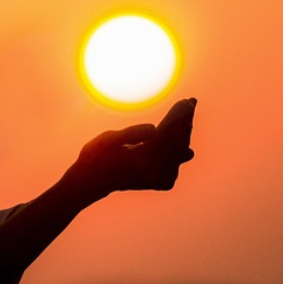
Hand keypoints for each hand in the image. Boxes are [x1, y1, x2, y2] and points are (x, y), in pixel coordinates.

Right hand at [66, 98, 195, 199]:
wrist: (92, 181)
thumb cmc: (96, 156)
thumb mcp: (108, 140)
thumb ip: (131, 134)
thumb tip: (154, 130)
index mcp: (141, 161)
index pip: (167, 134)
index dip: (177, 116)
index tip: (187, 101)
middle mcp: (154, 173)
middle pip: (177, 142)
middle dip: (184, 121)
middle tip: (191, 102)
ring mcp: (160, 179)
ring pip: (180, 151)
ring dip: (184, 132)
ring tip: (188, 113)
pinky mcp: (163, 182)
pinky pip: (178, 159)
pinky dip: (180, 145)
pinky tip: (182, 132)